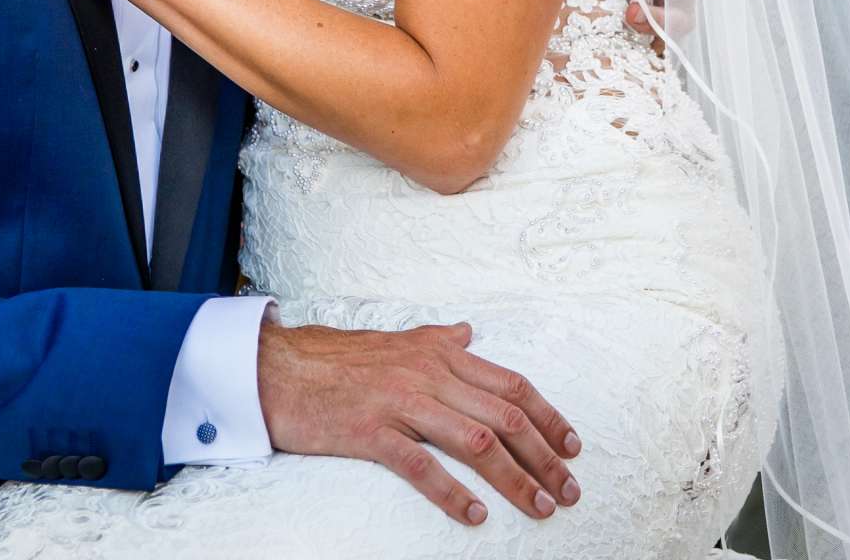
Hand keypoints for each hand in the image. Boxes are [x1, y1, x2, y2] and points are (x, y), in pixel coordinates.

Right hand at [258, 315, 580, 524]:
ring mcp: (400, 401)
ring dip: (515, 478)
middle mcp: (427, 373)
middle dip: (545, 456)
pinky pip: (421, 465)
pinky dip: (452, 492)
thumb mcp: (394, 340)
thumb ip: (437, 340)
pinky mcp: (371, 430)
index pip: (511, 384)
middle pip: (505, 416)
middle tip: (568, 490)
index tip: (573, 447)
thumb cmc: (334, 359)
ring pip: (476, 441)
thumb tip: (469, 334)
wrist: (276, 368)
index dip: (549, 416)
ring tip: (540, 506)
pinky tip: (474, 515)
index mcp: (437, 352)